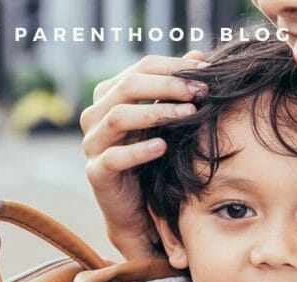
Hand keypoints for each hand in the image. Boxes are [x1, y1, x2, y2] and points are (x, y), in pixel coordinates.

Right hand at [81, 52, 207, 259]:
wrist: (137, 210)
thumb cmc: (152, 161)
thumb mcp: (165, 121)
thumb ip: (176, 90)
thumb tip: (199, 56)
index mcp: (109, 97)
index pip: (140, 68)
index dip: (173, 67)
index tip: (205, 72)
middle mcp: (95, 117)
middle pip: (128, 86)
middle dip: (168, 85)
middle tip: (199, 92)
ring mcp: (92, 145)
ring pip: (118, 117)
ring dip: (157, 112)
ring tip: (188, 115)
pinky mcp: (95, 173)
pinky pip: (114, 157)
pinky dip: (139, 151)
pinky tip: (163, 148)